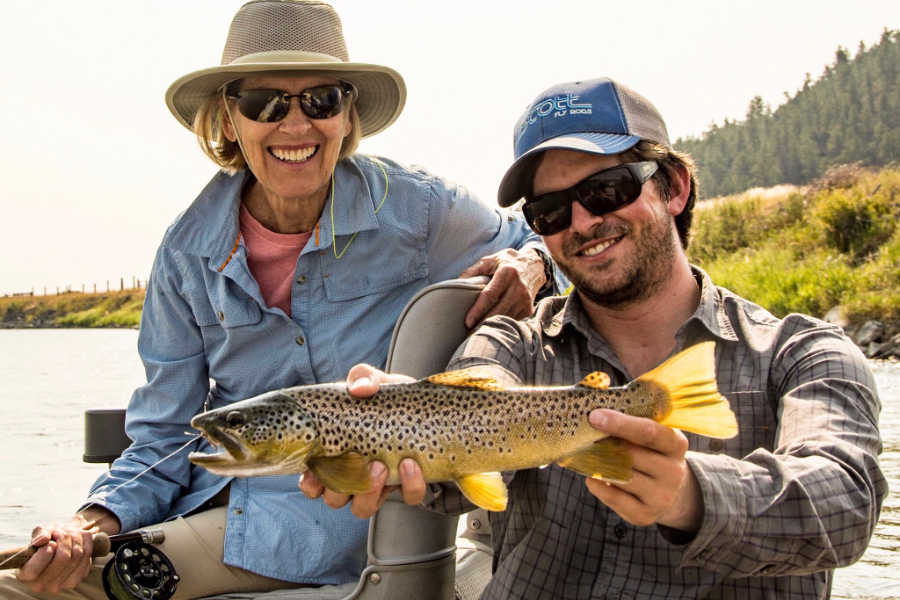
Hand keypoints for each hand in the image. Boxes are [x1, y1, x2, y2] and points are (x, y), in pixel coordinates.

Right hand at [16, 506, 118, 592]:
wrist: (59, 547)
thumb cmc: (45, 541)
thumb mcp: (39, 534)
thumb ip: (39, 534)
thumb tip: (44, 539)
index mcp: (25, 575)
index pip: (34, 568)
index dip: (46, 551)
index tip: (50, 541)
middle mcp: (41, 585)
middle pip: (63, 558)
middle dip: (65, 538)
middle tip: (62, 531)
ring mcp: (59, 585)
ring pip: (77, 555)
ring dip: (76, 538)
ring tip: (70, 532)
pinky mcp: (75, 580)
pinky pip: (87, 557)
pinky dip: (86, 543)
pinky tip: (79, 539)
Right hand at [298, 364, 425, 518]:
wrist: (430, 407)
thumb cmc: (390, 398)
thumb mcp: (376, 383)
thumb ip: (363, 378)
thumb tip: (360, 388)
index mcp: (336, 454)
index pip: (311, 481)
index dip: (310, 483)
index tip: (315, 471)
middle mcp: (354, 475)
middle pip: (333, 499)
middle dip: (339, 488)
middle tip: (357, 463)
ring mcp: (381, 484)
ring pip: (363, 508)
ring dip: (369, 493)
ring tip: (381, 466)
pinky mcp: (408, 486)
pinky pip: (407, 497)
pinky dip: (409, 485)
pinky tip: (412, 464)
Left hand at [459, 248, 546, 327]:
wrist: (534, 266)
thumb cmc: (506, 263)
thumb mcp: (489, 261)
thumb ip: (472, 272)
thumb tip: (455, 284)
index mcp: (508, 273)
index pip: (490, 295)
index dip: (478, 310)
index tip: (467, 322)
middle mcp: (519, 287)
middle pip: (498, 311)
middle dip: (482, 324)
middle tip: (467, 335)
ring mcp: (525, 300)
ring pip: (505, 319)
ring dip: (491, 328)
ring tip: (476, 335)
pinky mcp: (528, 309)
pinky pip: (512, 321)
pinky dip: (501, 326)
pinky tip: (491, 330)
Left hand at [585, 409, 702, 531]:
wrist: (670, 492)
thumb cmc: (652, 453)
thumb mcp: (653, 435)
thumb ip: (632, 420)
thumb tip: (598, 400)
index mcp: (676, 444)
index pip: (649, 432)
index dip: (621, 424)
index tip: (594, 416)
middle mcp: (674, 472)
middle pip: (631, 455)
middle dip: (604, 444)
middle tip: (583, 436)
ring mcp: (662, 496)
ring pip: (621, 477)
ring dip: (598, 464)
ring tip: (585, 455)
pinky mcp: (645, 515)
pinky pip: (614, 498)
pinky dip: (598, 485)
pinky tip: (592, 476)